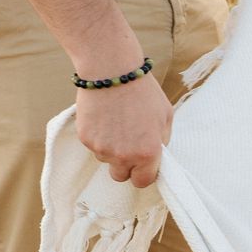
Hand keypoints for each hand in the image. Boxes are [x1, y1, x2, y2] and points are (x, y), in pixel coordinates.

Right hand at [75, 73, 172, 188]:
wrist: (111, 70)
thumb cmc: (142, 91)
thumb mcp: (165, 116)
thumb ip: (161, 141)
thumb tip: (157, 154)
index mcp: (147, 153)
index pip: (143, 181)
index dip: (143, 173)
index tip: (142, 165)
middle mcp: (123, 156)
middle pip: (121, 176)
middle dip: (125, 165)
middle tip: (128, 143)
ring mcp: (102, 148)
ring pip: (105, 160)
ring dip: (111, 149)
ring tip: (116, 123)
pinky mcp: (85, 138)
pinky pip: (93, 146)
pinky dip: (98, 137)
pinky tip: (104, 117)